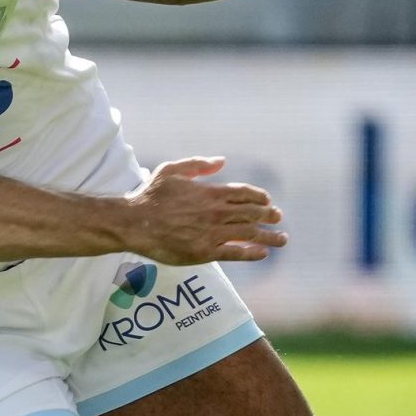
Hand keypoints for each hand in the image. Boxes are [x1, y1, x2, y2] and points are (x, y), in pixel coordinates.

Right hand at [122, 158, 286, 264]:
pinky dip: (251, 253)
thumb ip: (198, 164)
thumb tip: (222, 161)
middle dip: (269, 215)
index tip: (268, 201)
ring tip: (282, 239)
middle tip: (278, 218)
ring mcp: (211, 233)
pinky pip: (235, 253)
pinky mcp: (204, 252)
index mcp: (210, 192)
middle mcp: (215, 212)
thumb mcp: (171, 170)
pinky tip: (263, 253)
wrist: (133, 223)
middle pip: (252, 213)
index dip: (260, 197)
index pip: (245, 194)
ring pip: (249, 234)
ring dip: (270, 237)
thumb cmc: (150, 196)